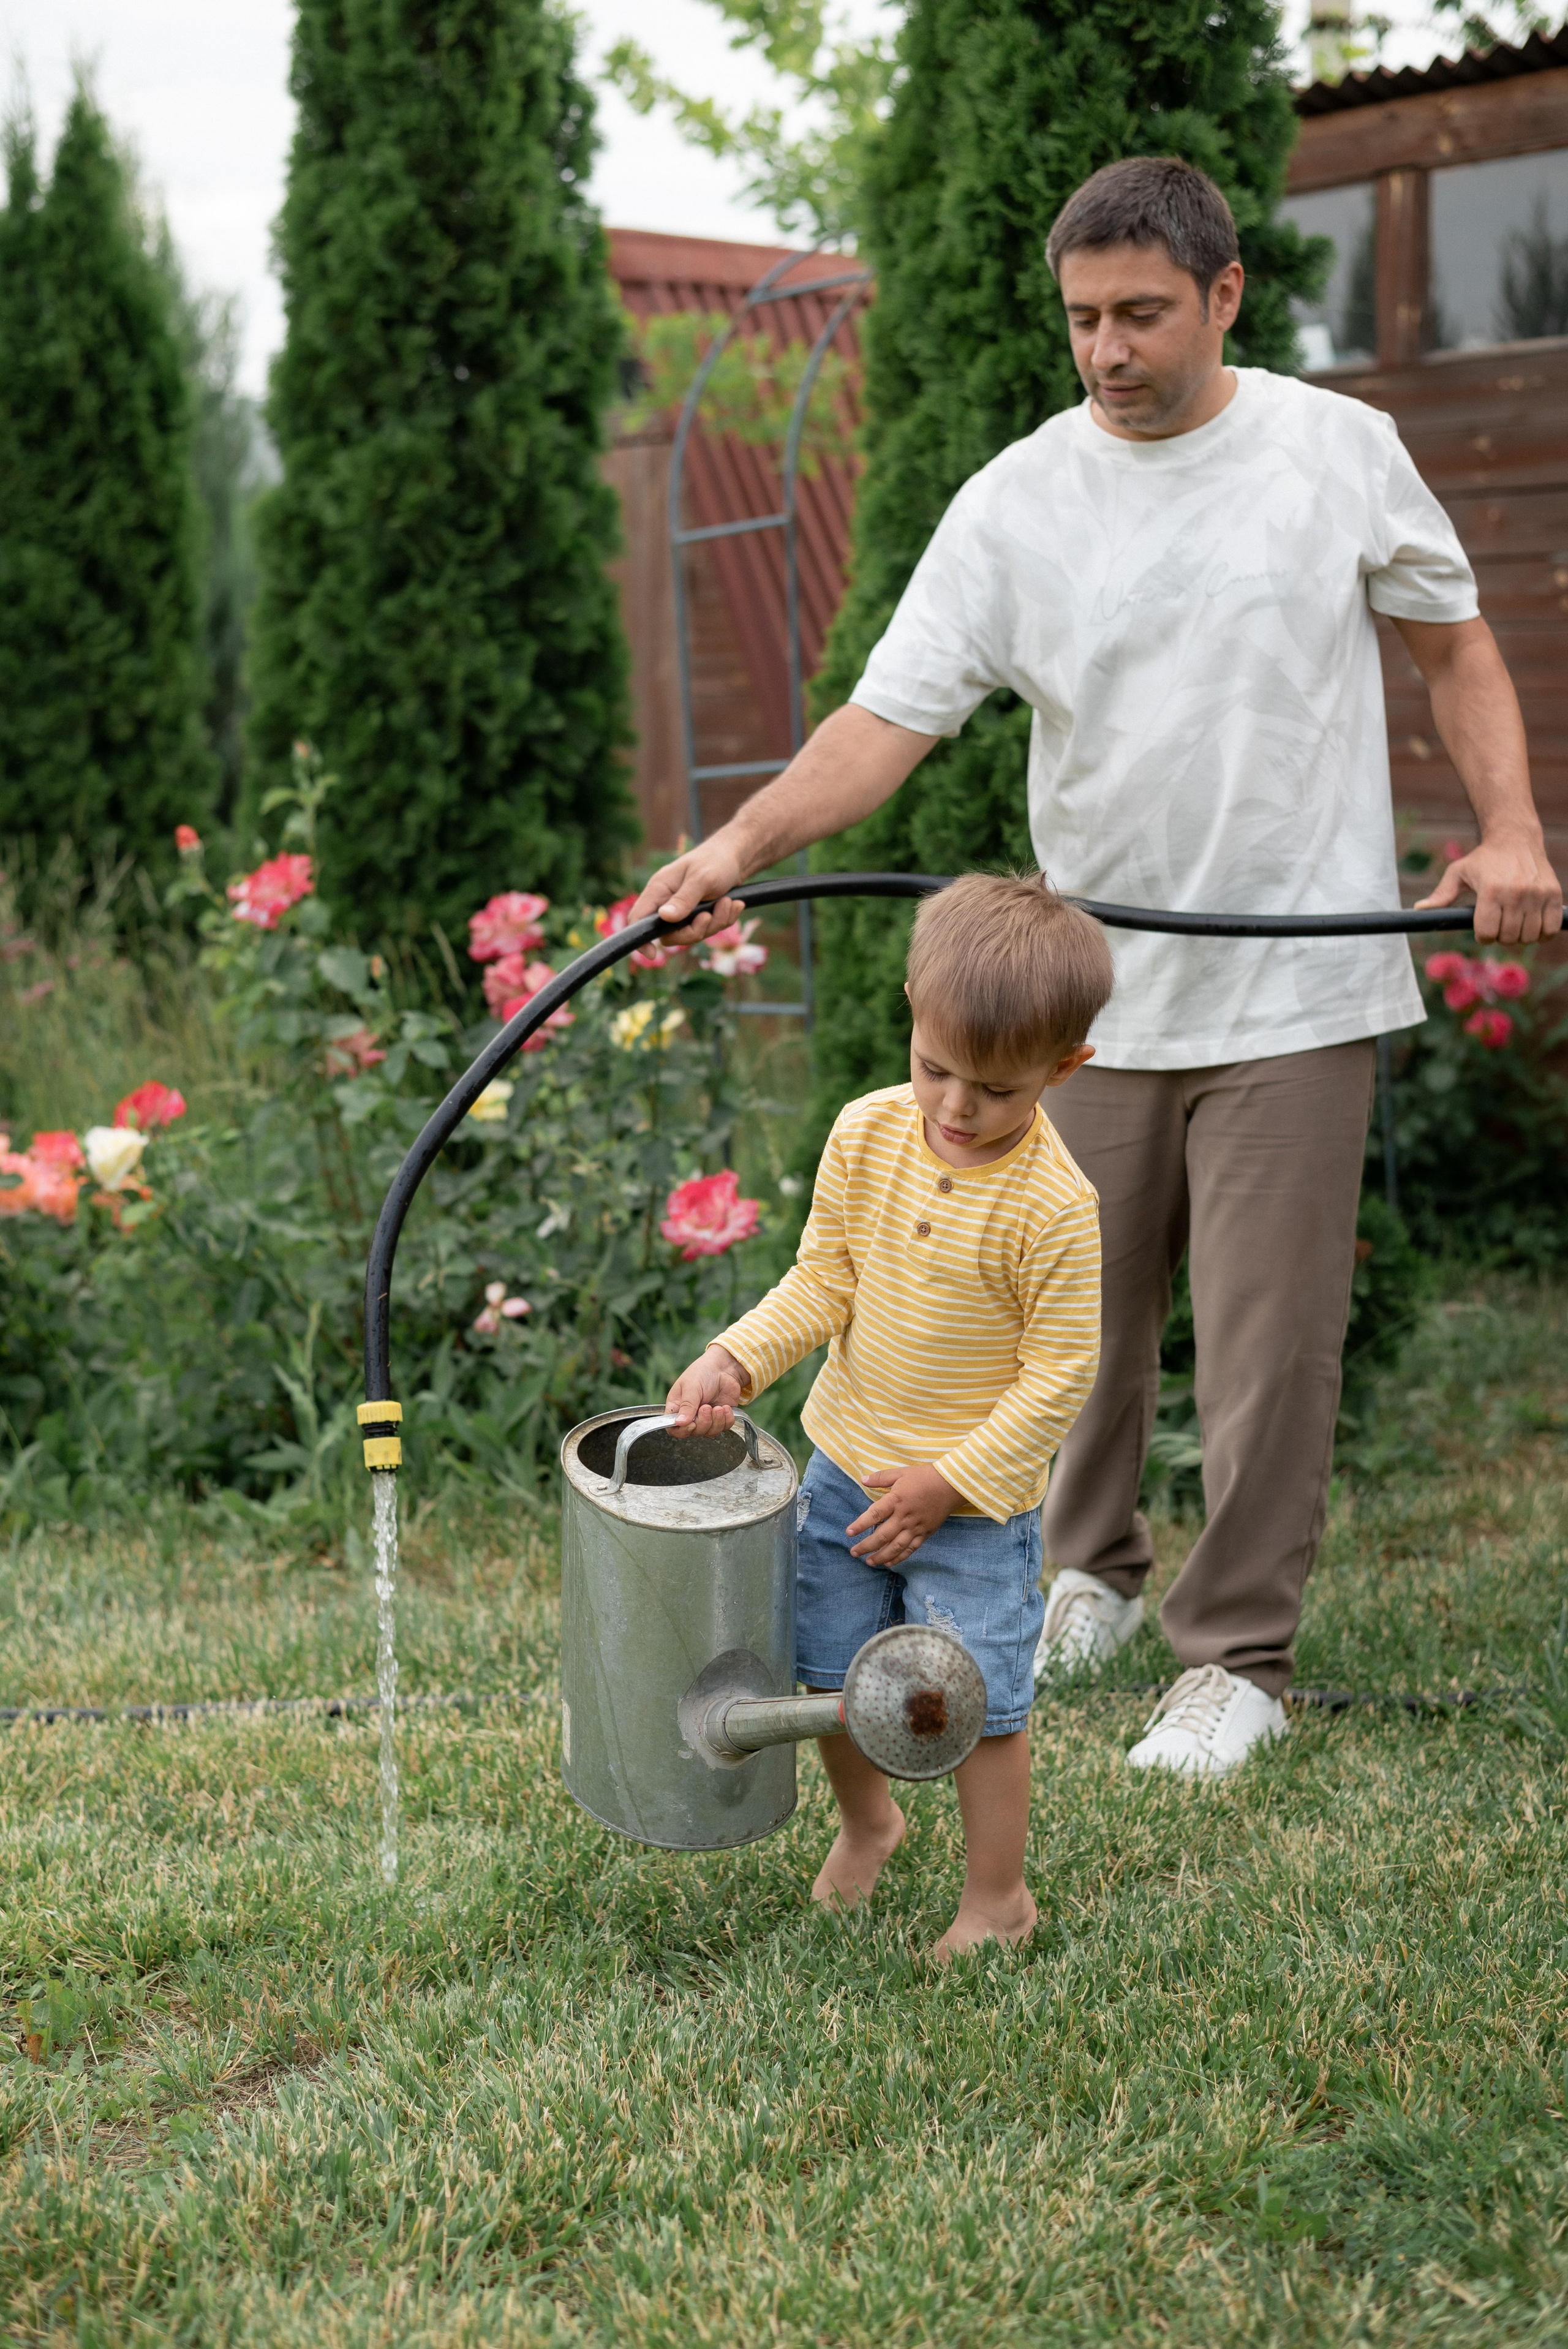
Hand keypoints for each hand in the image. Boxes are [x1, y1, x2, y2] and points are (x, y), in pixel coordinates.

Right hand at [630, 834, 748, 945]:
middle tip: (709, 915)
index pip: (638, 918)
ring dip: (715, 922)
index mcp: (659, 890)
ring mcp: (683, 911)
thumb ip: (684, 899)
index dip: (641, 939)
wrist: (735, 857)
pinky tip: (733, 904)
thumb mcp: (701, 878)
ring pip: (692, 934)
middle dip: (695, 930)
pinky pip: (709, 930)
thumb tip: (664, 917)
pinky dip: (723, 919)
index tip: (652, 955)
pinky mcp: (699, 916)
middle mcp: (667, 903)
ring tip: (728, 902)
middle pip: (669, 935)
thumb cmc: (714, 861)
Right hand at [665, 1344, 747, 1436]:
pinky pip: (724, 1428)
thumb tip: (679, 1423)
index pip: (674, 1429)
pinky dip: (727, 1420)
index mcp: (677, 1407)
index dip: (682, 1431)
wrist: (725, 1367)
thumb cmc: (703, 1372)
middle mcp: (691, 1415)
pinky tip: (726, 1408)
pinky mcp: (721, 1417)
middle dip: (703, 1422)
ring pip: (709, 1433)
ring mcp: (706, 1417)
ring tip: (719, 1407)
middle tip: (707, 1407)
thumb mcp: (691, 1386)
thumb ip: (686, 1405)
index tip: (691, 1423)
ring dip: (716, 1421)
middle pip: (694, 1432)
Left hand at [847, 1464, 961, 1567]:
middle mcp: (904, 1516)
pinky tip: (889, 1563)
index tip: (849, 1533)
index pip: (874, 1515)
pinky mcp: (925, 1533)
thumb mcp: (901, 1472)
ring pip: (896, 1546)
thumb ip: (880, 1477)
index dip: (860, 1525)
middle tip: (853, 1552)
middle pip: (882, 1535)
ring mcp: (915, 1527)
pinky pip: (911, 1549)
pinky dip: (899, 1558)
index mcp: (896, 1500)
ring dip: (881, 1556)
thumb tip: (862, 1480)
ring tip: (869, 1562)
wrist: (950, 1485)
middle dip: (866, 1546)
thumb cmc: (924, 1477)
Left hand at [1416, 829, 1562, 943]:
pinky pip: (1550, 930)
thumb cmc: (1483, 859)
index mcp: (1490, 890)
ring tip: (1514, 923)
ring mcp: (1537, 894)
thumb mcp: (1458, 872)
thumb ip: (1441, 894)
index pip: (1487, 933)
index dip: (1483, 936)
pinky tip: (1532, 925)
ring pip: (1528, 936)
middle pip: (1507, 937)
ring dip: (1520, 936)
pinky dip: (1542, 934)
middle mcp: (1516, 892)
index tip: (1483, 929)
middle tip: (1498, 924)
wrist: (1515, 838)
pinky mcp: (1554, 895)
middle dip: (1500, 936)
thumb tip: (1419, 910)